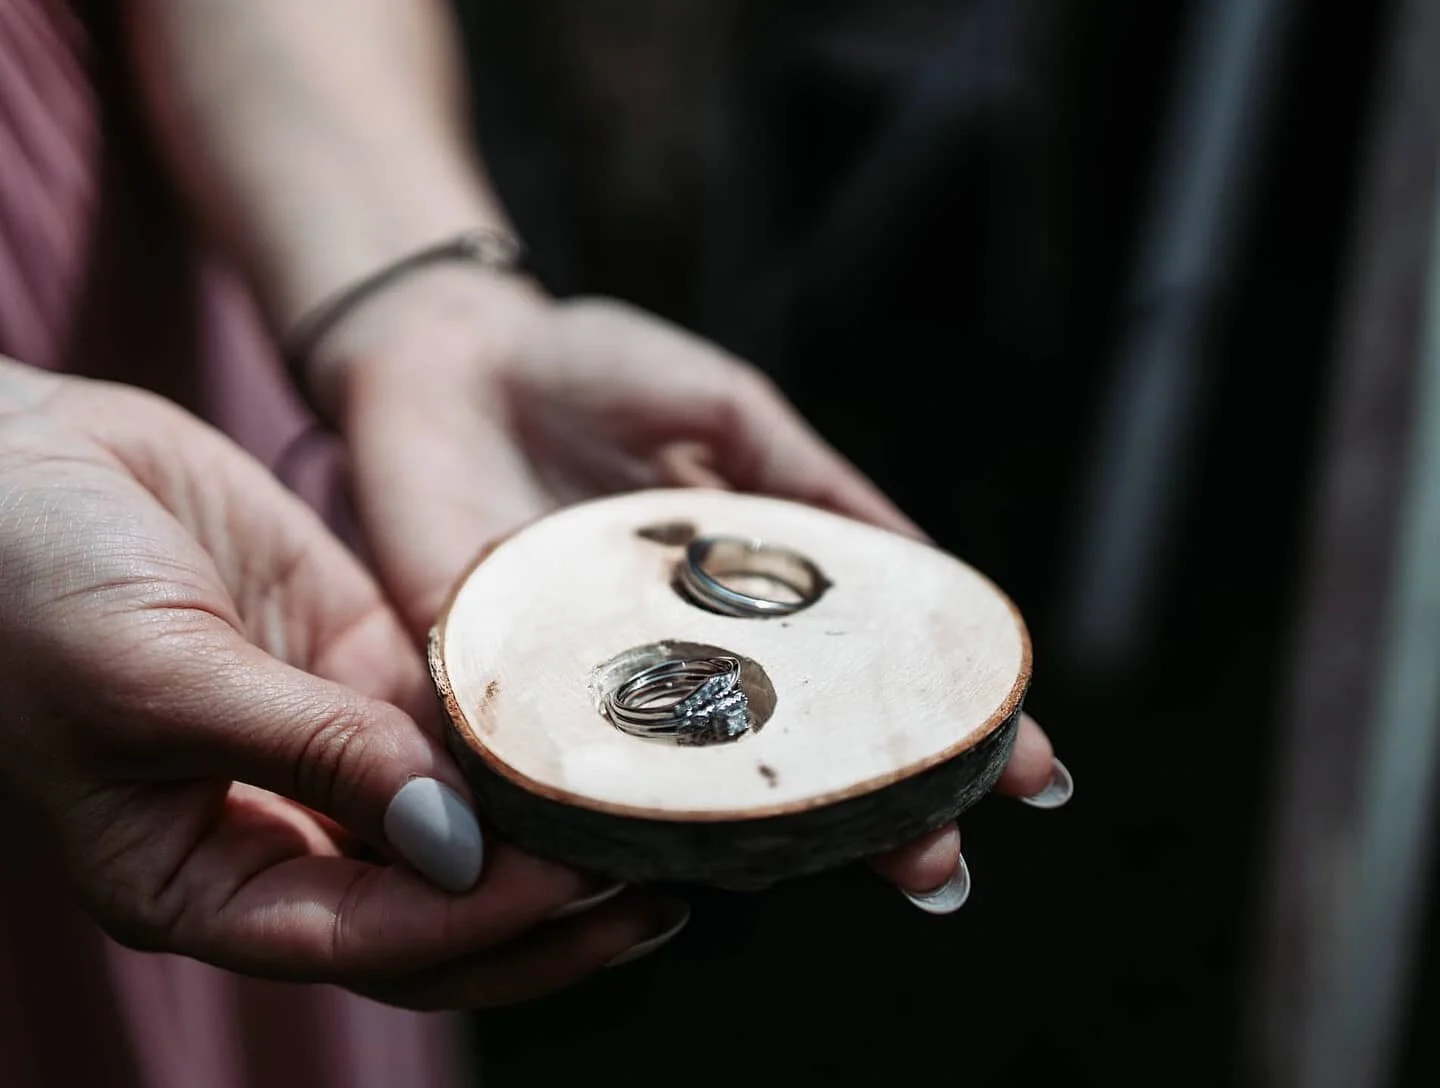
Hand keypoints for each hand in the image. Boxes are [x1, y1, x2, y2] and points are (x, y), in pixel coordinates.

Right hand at [0, 359, 684, 1005]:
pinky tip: (600, 720)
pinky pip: (461, 710)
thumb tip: (452, 845)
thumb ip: (310, 756)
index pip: (367, 943)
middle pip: (437, 910)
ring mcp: (328, 745)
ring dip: (555, 826)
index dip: (475, 925)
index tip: (574, 882)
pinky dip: (525, 726)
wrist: (12, 462)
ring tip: (659, 815)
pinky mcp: (359, 660)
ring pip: (466, 818)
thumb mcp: (157, 681)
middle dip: (547, 914)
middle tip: (661, 887)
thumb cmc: (26, 584)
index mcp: (202, 879)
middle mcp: (278, 829)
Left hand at [316, 271, 1072, 908]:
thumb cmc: (596, 372)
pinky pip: (564, 779)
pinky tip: (704, 864)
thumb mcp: (732, 415)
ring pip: (694, 798)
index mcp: (745, 600)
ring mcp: (595, 692)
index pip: (860, 685)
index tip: (1031, 771)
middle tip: (943, 863)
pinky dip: (625, 826)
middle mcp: (681, 665)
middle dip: (878, 817)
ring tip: (868, 866)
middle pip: (790, 765)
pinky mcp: (498, 695)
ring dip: (780, 843)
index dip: (946, 733)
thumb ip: (817, 493)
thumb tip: (935, 571)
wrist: (447, 352)